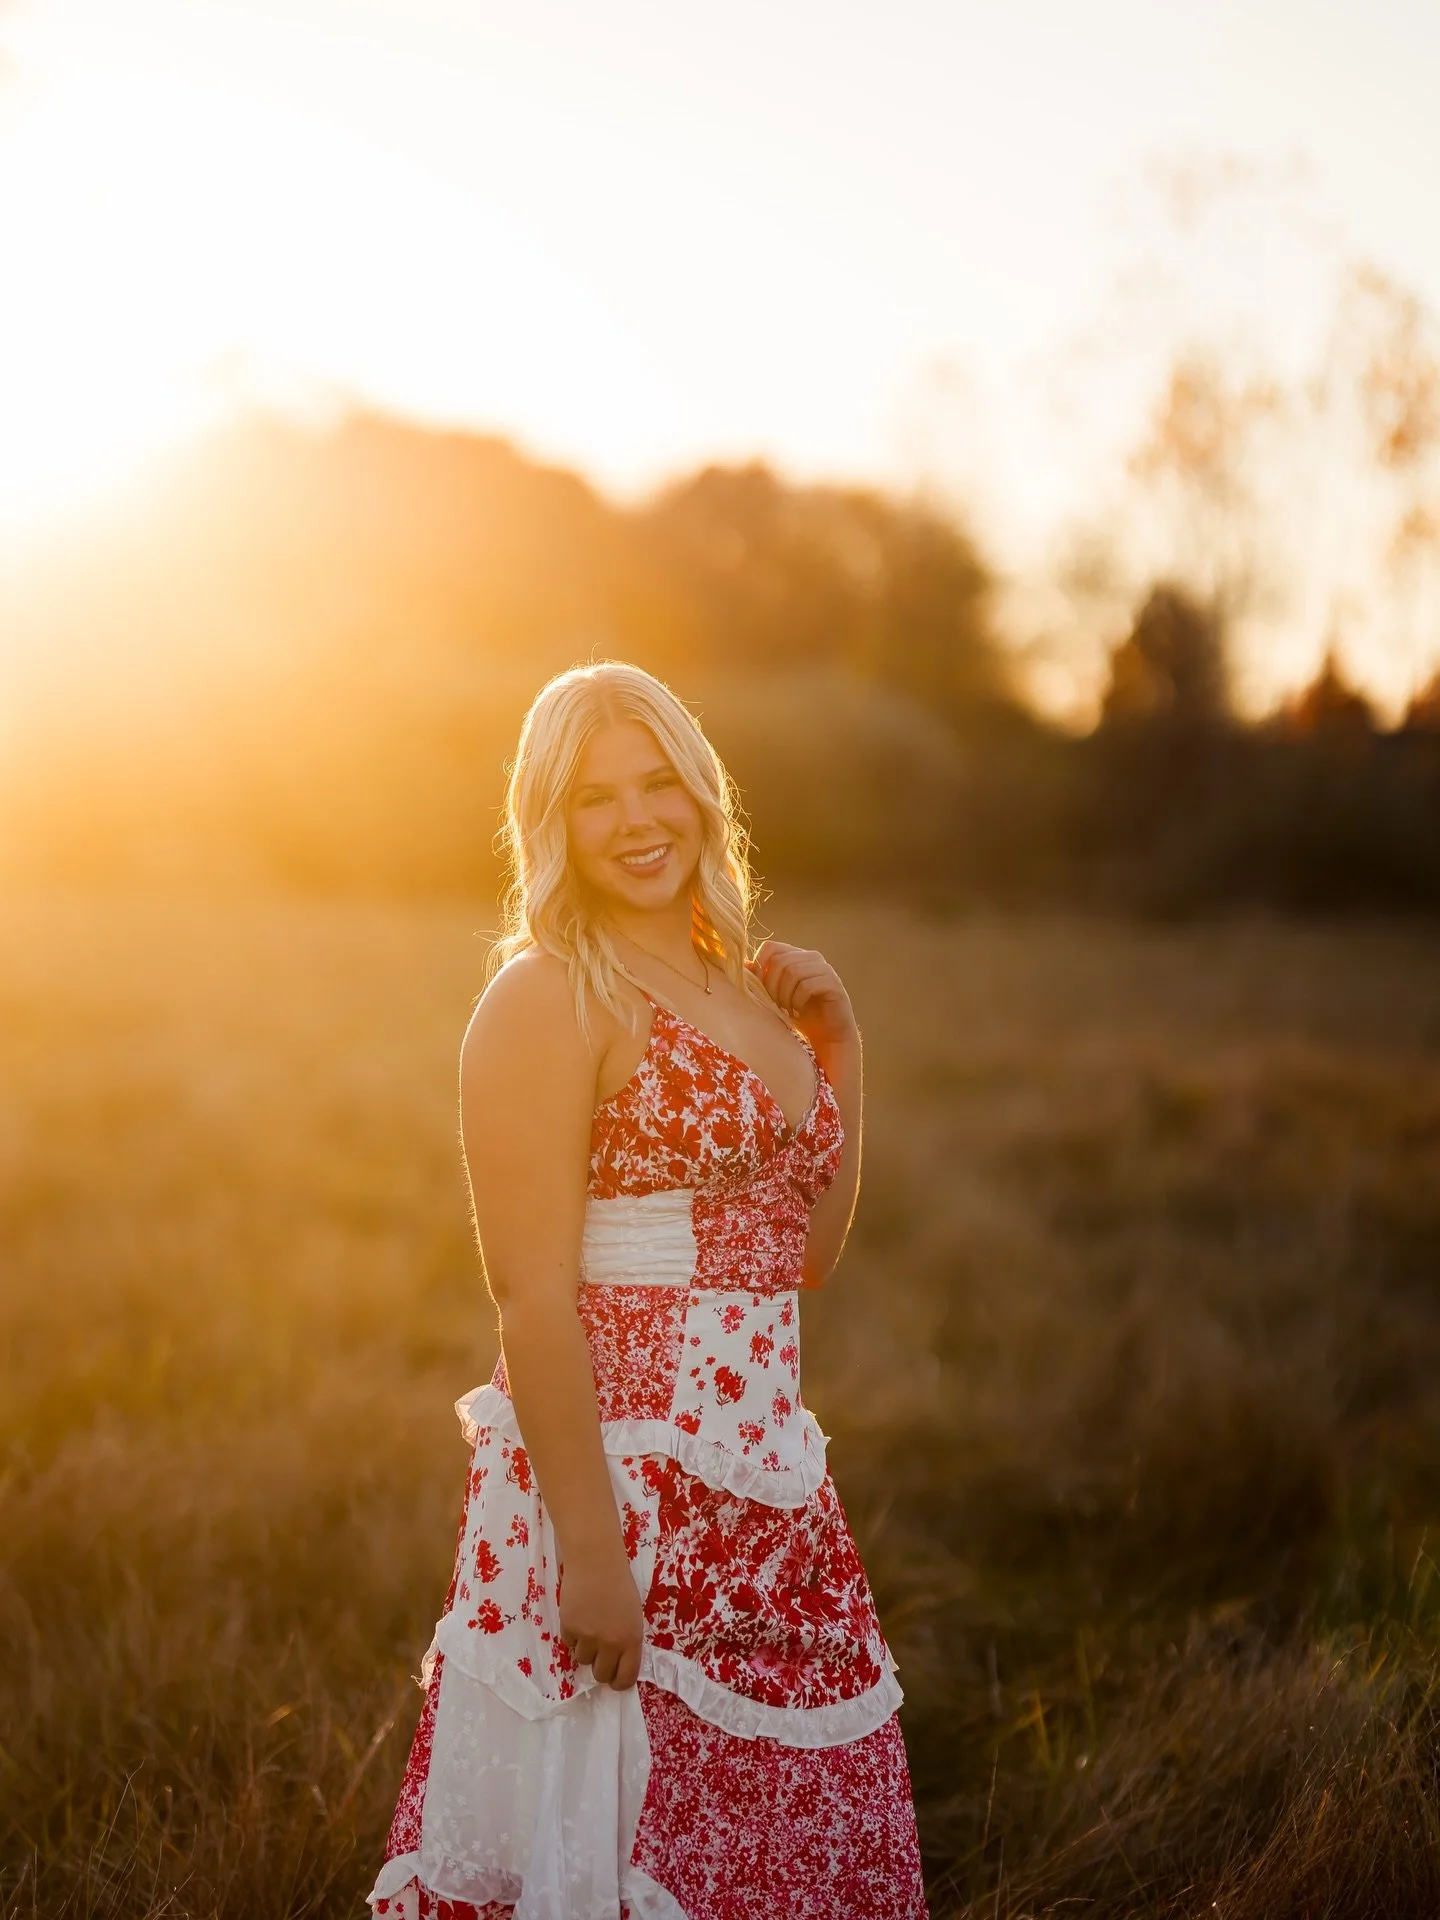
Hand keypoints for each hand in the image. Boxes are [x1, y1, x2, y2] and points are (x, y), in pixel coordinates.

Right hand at [559, 1550, 644, 1690]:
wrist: (595, 1560)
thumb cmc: (619, 1583)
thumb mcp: (632, 1614)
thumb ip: (626, 1639)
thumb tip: (617, 1661)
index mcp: (632, 1639)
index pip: (626, 1678)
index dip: (619, 1683)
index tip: (615, 1679)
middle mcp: (611, 1643)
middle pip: (601, 1675)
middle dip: (600, 1667)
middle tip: (599, 1653)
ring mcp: (588, 1637)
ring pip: (583, 1660)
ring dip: (585, 1649)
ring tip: (589, 1626)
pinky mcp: (569, 1628)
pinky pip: (569, 1644)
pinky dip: (573, 1635)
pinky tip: (578, 1615)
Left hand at [750, 940, 857, 1050]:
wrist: (826, 1036)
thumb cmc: (798, 1015)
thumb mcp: (774, 996)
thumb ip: (760, 979)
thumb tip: (742, 964)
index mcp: (795, 955)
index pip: (770, 947)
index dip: (760, 967)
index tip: (760, 990)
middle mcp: (811, 957)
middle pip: (779, 960)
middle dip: (771, 986)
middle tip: (775, 1004)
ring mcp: (824, 969)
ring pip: (793, 972)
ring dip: (784, 995)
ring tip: (786, 1009)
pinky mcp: (834, 984)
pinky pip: (807, 985)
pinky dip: (797, 1001)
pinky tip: (797, 1012)